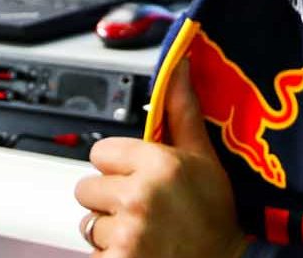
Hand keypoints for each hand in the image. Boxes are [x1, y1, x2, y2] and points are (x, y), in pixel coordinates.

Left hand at [73, 60, 246, 257]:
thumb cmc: (215, 218)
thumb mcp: (204, 159)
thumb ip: (181, 111)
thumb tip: (178, 65)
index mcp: (159, 165)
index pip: (100, 153)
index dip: (118, 166)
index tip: (140, 177)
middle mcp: (139, 197)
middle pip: (87, 188)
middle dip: (110, 199)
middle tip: (144, 209)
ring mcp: (127, 233)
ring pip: (89, 222)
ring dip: (110, 229)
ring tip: (144, 232)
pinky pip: (92, 252)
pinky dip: (110, 255)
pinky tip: (138, 251)